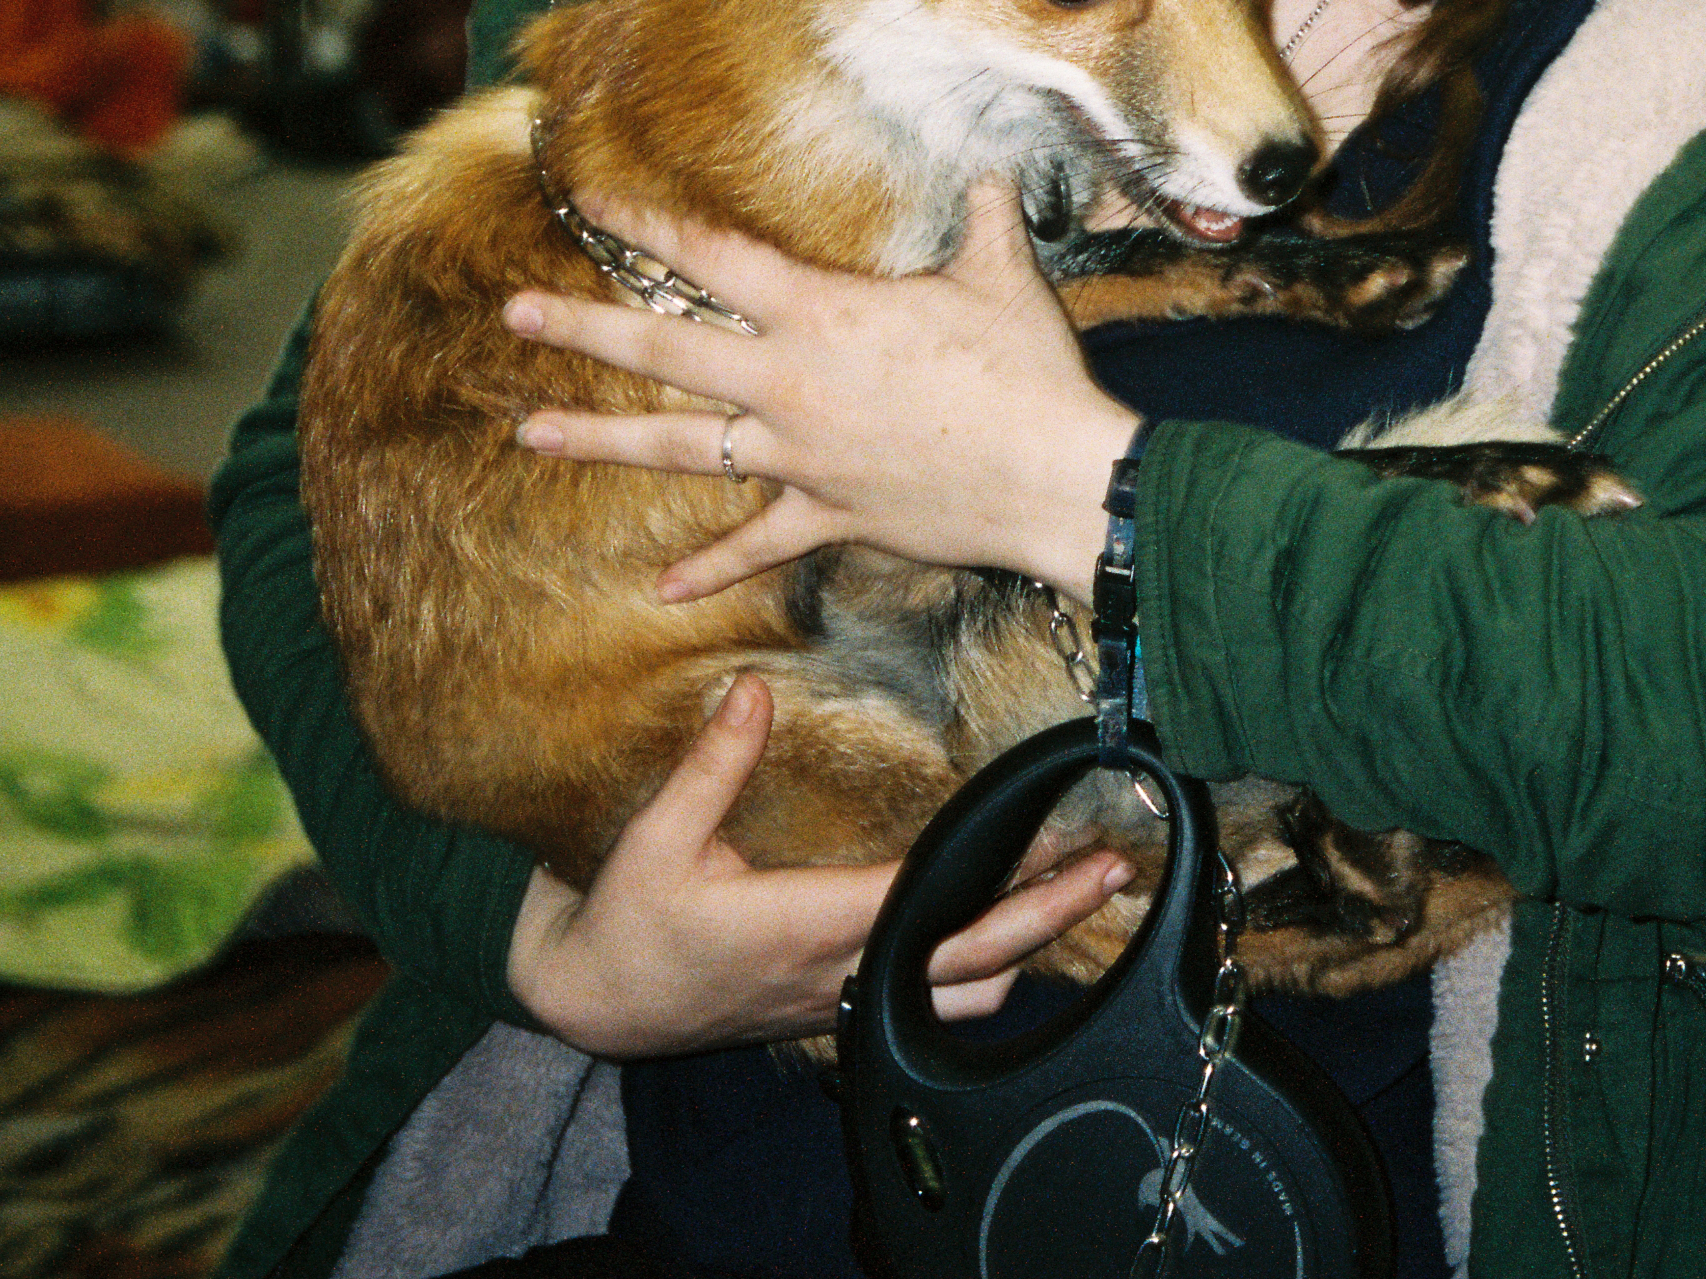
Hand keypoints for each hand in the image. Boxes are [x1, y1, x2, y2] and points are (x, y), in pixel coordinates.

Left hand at [503, 181, 1139, 600]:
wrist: (1057, 477)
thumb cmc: (1028, 370)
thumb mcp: (1003, 276)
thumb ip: (984, 219)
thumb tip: (994, 176)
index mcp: (821, 312)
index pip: (711, 258)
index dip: (646, 225)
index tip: (591, 203)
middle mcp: (788, 382)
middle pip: (663, 350)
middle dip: (580, 329)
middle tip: (513, 314)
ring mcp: (799, 456)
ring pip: (679, 447)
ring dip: (599, 441)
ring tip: (529, 435)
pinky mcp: (828, 514)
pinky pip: (758, 545)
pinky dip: (712, 568)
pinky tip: (662, 588)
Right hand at [507, 673, 1129, 1056]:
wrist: (595, 1002)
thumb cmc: (627, 921)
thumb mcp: (656, 836)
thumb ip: (711, 766)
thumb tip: (750, 690)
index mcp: (803, 925)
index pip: (924, 902)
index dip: (997, 876)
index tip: (1054, 841)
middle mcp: (836, 975)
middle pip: (970, 963)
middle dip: (1047, 916)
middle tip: (1110, 870)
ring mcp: (839, 1005)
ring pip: (960, 1003)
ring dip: (1024, 955)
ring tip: (1074, 903)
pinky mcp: (834, 1015)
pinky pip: (928, 1009)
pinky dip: (980, 981)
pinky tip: (1006, 946)